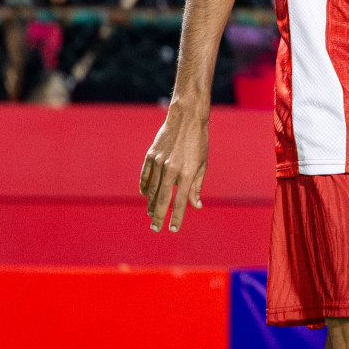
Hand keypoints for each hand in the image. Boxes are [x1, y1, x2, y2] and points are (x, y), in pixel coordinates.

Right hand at [140, 102, 208, 231]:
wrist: (186, 119)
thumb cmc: (198, 142)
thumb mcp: (202, 164)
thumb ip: (197, 186)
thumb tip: (196, 206)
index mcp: (187, 173)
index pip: (180, 202)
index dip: (176, 217)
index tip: (173, 229)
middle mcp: (171, 169)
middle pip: (162, 199)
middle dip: (159, 216)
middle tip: (156, 228)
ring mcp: (159, 162)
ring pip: (152, 190)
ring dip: (151, 204)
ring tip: (151, 215)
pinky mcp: (151, 155)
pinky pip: (146, 176)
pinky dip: (145, 187)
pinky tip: (145, 195)